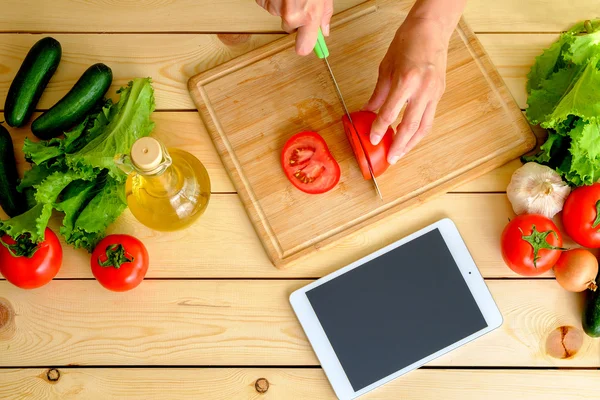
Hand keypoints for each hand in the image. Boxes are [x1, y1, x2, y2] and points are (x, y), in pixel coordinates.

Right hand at [255, 0, 332, 55]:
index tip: (307, 46)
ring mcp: (275, 8)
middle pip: (290, 28)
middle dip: (295, 18)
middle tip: (300, 2)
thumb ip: (324, 13)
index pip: (305, 47)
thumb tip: (324, 30)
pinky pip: (267, 4)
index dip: (305, 46)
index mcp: (309, 14)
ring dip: (283, 5)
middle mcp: (291, 15)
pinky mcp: (262, 1)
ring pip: (278, 14)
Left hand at [364, 17, 449, 163]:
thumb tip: (367, 111)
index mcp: (406, 80)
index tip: (373, 139)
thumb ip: (379, 94)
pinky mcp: (440, 93)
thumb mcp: (387, 67)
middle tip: (390, 158)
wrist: (432, 28)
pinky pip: (429, 118)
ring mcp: (434, 92)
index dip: (380, 128)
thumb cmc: (408, 42)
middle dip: (400, 145)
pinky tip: (410, 138)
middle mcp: (423, 89)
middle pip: (411, 126)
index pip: (390, 112)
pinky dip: (419, 131)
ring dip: (412, 143)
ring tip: (400, 154)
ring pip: (424, 126)